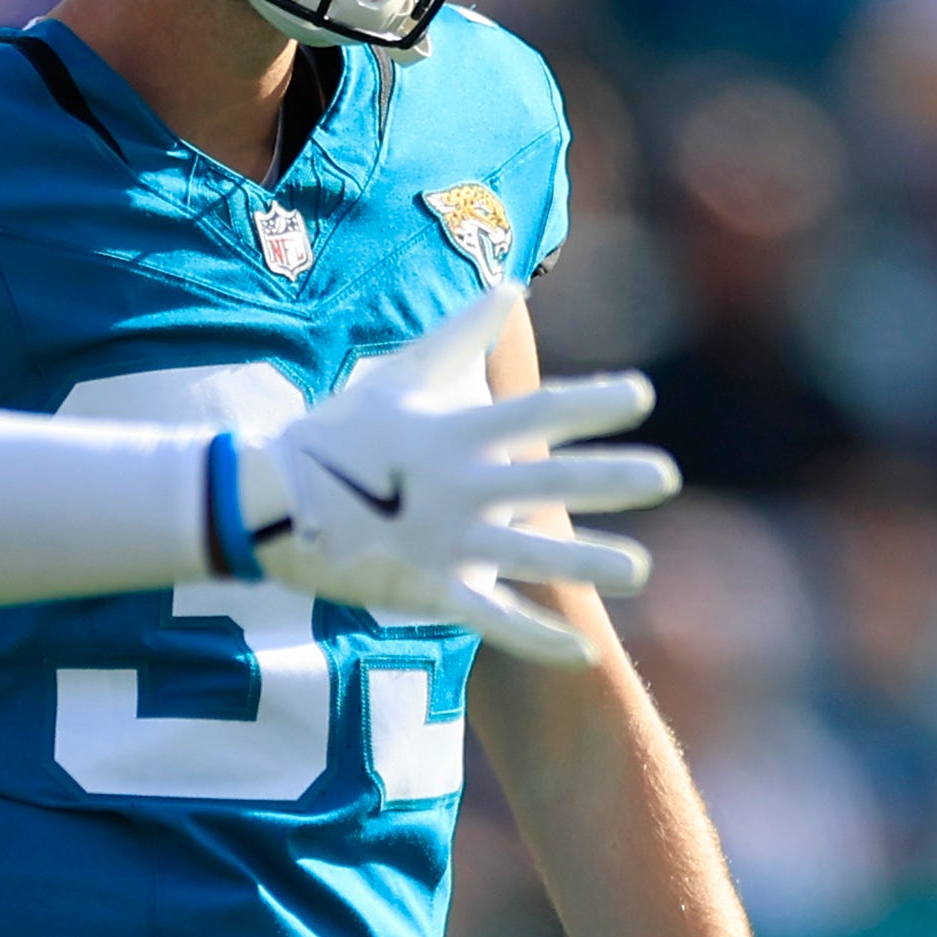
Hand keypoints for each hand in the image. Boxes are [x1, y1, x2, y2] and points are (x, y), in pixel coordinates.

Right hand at [232, 294, 678, 666]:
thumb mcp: (399, 374)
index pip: (534, 412)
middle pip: (543, 483)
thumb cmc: (342, 431)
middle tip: (665, 477)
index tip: (642, 395)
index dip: (588, 403)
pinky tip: (584, 654)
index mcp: (452, 434)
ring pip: (526, 557)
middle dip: (605, 481)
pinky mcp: (425, 590)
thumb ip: (462, 334)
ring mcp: (441, 542)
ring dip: (586, 563)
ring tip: (641, 569)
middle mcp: (454, 487)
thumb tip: (514, 282)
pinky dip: (536, 638)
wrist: (271, 502)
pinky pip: (490, 618)